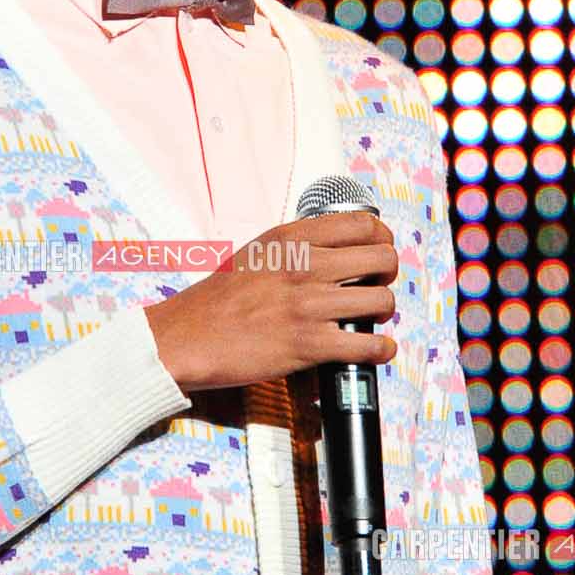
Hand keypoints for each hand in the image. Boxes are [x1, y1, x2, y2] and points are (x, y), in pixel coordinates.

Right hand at [142, 213, 398, 393]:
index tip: (380, 252)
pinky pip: (368, 345)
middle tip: (377, 288)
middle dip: (387, 276)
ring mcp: (309, 305)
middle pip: (382, 259)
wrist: (187, 338)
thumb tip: (335, 248)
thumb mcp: (257, 252)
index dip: (382, 240)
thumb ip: (296, 246)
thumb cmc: (217, 299)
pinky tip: (377, 350)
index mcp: (292, 238)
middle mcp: (305, 266)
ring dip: (384, 313)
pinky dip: (381, 350)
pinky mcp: (309, 344)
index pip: (363, 225)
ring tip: (371, 320)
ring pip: (382, 301)